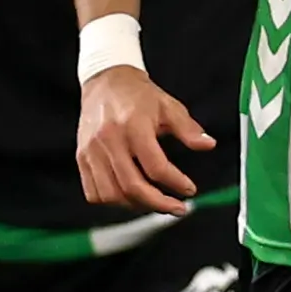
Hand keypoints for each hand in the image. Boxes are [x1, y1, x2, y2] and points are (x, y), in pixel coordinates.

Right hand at [79, 63, 210, 211]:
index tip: (190, 190)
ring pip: (111, 194)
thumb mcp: (170, 106)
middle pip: (132, 186)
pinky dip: (112, 201)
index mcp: (133, 127)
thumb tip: (209, 145)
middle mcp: (109, 141)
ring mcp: (91, 151)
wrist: (106, 83)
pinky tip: (131, 198)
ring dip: (136, 205)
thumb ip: (189, 129)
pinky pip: (93, 191)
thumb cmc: (140, 96)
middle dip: (158, 203)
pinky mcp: (81, 157)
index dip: (176, 182)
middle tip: (178, 208)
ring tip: (156, 203)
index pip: (155, 166)